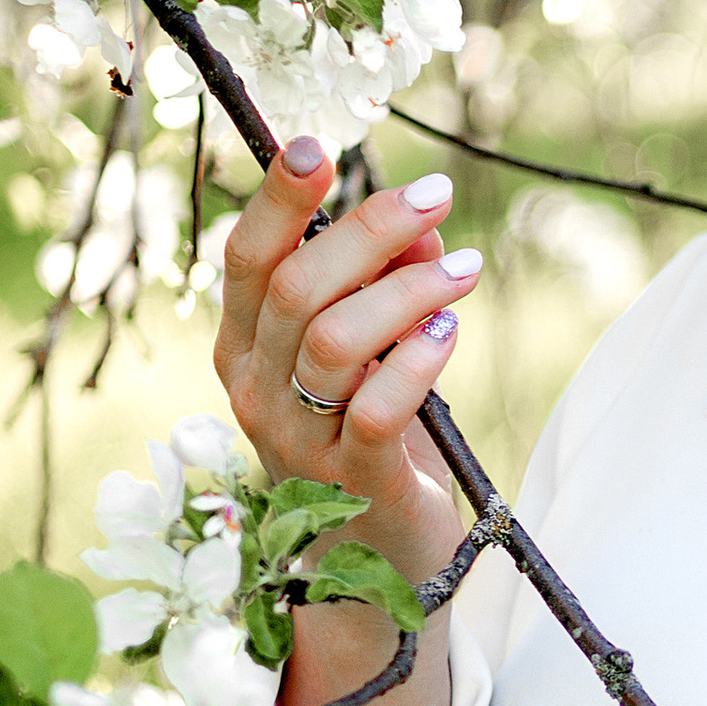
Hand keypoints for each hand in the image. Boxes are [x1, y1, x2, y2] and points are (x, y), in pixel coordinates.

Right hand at [213, 140, 477, 705]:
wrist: (373, 559)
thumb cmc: (369, 430)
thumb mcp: (372, 345)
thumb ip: (388, 280)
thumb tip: (424, 221)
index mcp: (242, 344)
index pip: (244, 258)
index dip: (278, 199)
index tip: (320, 147)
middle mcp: (254, 388)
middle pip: (296, 286)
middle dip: (370, 229)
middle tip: (439, 196)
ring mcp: (296, 439)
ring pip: (333, 340)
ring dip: (406, 290)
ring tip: (465, 270)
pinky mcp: (352, 481)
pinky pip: (375, 409)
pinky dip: (415, 362)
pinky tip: (448, 334)